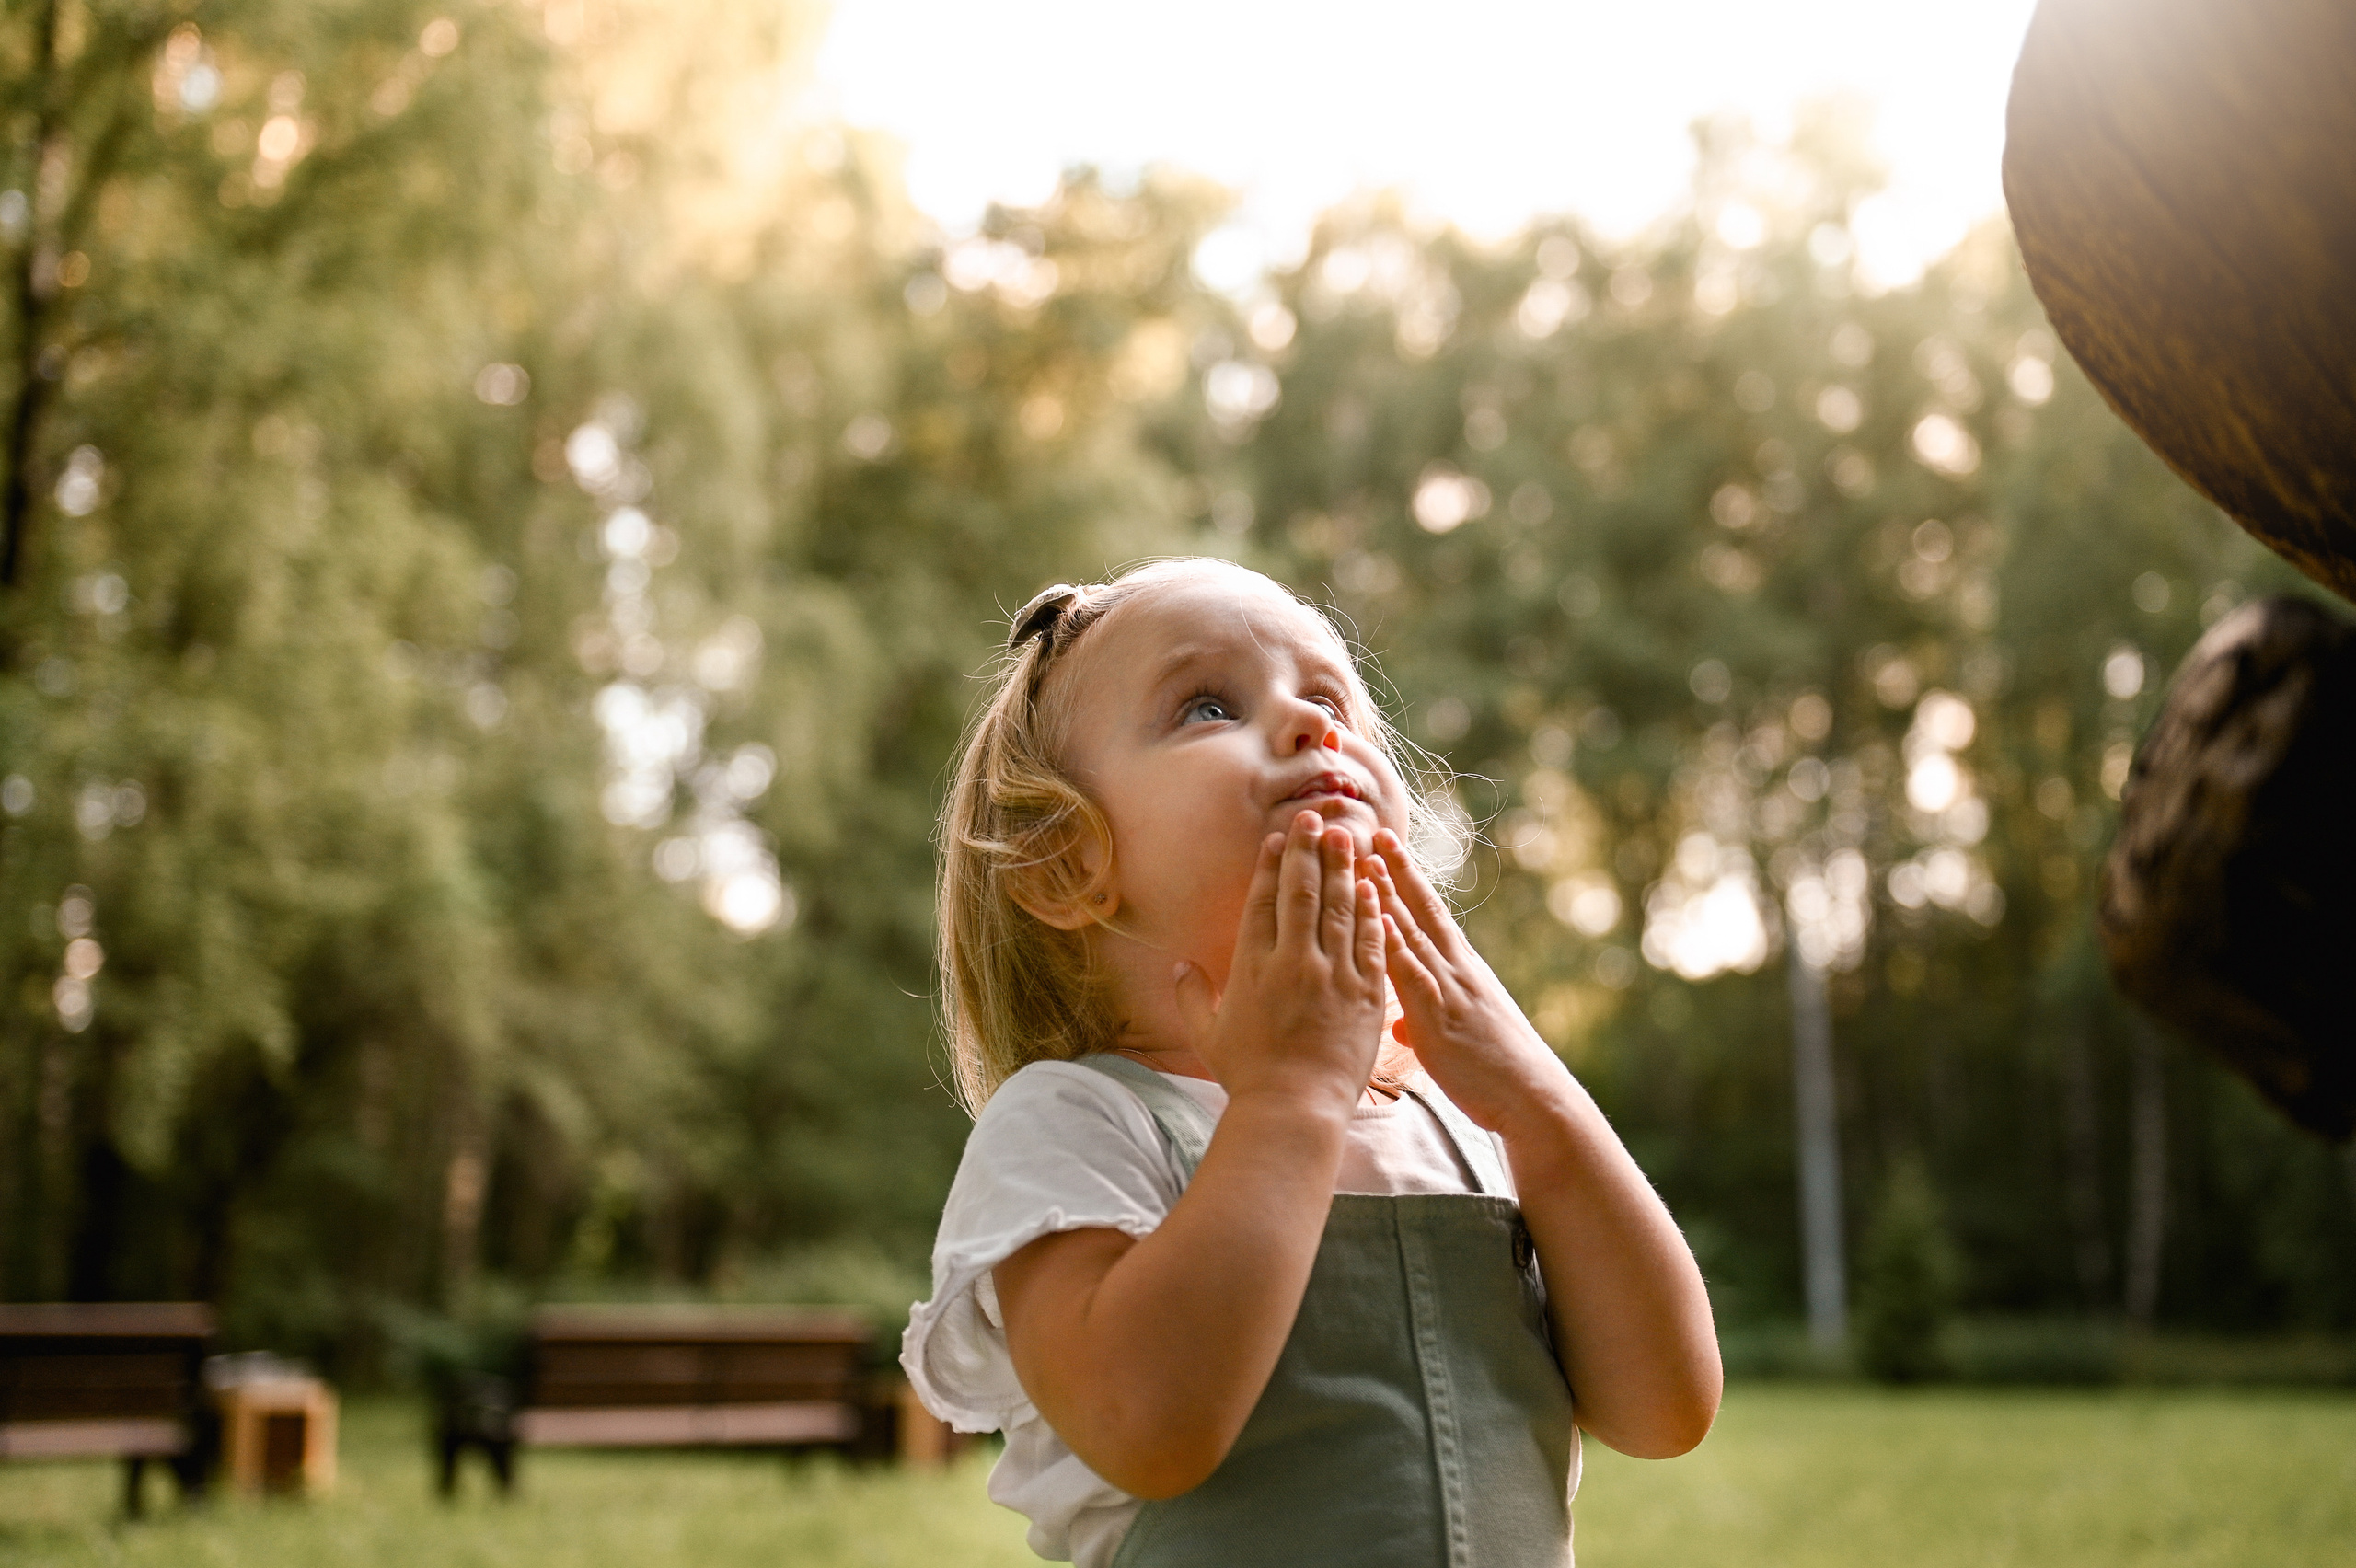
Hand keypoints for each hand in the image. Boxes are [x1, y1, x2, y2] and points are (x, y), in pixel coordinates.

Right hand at [1173, 811, 1388, 1110]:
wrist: (1295, 1110)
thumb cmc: (1247, 1076)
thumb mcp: (1207, 1034)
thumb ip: (1191, 997)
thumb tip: (1179, 967)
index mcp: (1252, 967)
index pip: (1264, 902)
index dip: (1272, 865)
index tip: (1280, 838)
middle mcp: (1293, 962)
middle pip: (1302, 892)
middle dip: (1309, 850)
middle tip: (1316, 817)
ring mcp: (1333, 976)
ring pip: (1340, 908)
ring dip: (1343, 868)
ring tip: (1346, 836)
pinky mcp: (1365, 993)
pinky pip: (1371, 941)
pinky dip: (1372, 910)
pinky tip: (1372, 885)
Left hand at [1371, 827, 1569, 1136]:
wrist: (1533, 1098)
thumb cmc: (1496, 1073)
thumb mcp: (1458, 1040)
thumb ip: (1427, 1024)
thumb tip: (1403, 1026)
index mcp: (1461, 971)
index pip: (1429, 915)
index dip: (1407, 880)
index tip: (1386, 847)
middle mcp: (1456, 970)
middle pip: (1421, 910)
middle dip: (1395, 871)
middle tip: (1372, 832)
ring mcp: (1448, 990)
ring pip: (1412, 932)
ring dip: (1387, 896)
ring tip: (1365, 859)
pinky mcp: (1439, 1018)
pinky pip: (1412, 974)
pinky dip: (1393, 944)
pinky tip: (1376, 920)